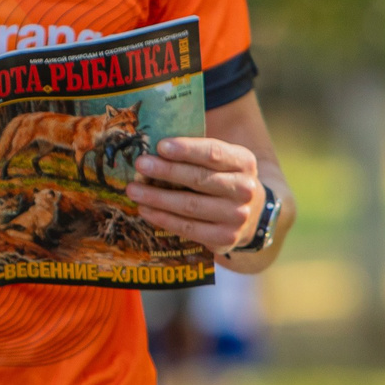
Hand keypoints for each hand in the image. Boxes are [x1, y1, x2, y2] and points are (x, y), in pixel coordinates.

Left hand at [126, 137, 261, 252]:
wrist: (251, 214)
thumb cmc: (224, 178)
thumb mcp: (222, 161)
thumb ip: (196, 154)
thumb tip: (154, 149)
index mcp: (244, 162)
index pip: (213, 153)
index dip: (186, 149)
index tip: (160, 146)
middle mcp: (245, 189)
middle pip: (199, 179)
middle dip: (166, 171)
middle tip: (140, 165)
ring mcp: (237, 216)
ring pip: (189, 206)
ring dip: (157, 197)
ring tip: (133, 190)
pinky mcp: (225, 238)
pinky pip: (187, 228)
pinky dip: (162, 218)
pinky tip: (145, 209)